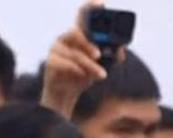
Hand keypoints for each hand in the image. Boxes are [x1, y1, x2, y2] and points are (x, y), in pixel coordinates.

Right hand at [40, 1, 116, 118]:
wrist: (67, 94)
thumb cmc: (84, 75)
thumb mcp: (103, 65)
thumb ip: (113, 56)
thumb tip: (121, 49)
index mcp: (79, 34)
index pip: (83, 14)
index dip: (91, 6)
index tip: (102, 3)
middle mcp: (66, 37)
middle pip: (76, 32)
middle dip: (89, 44)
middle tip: (99, 55)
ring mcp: (56, 48)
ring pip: (74, 53)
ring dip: (90, 65)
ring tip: (102, 75)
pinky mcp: (51, 61)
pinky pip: (65, 64)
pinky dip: (77, 71)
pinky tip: (84, 77)